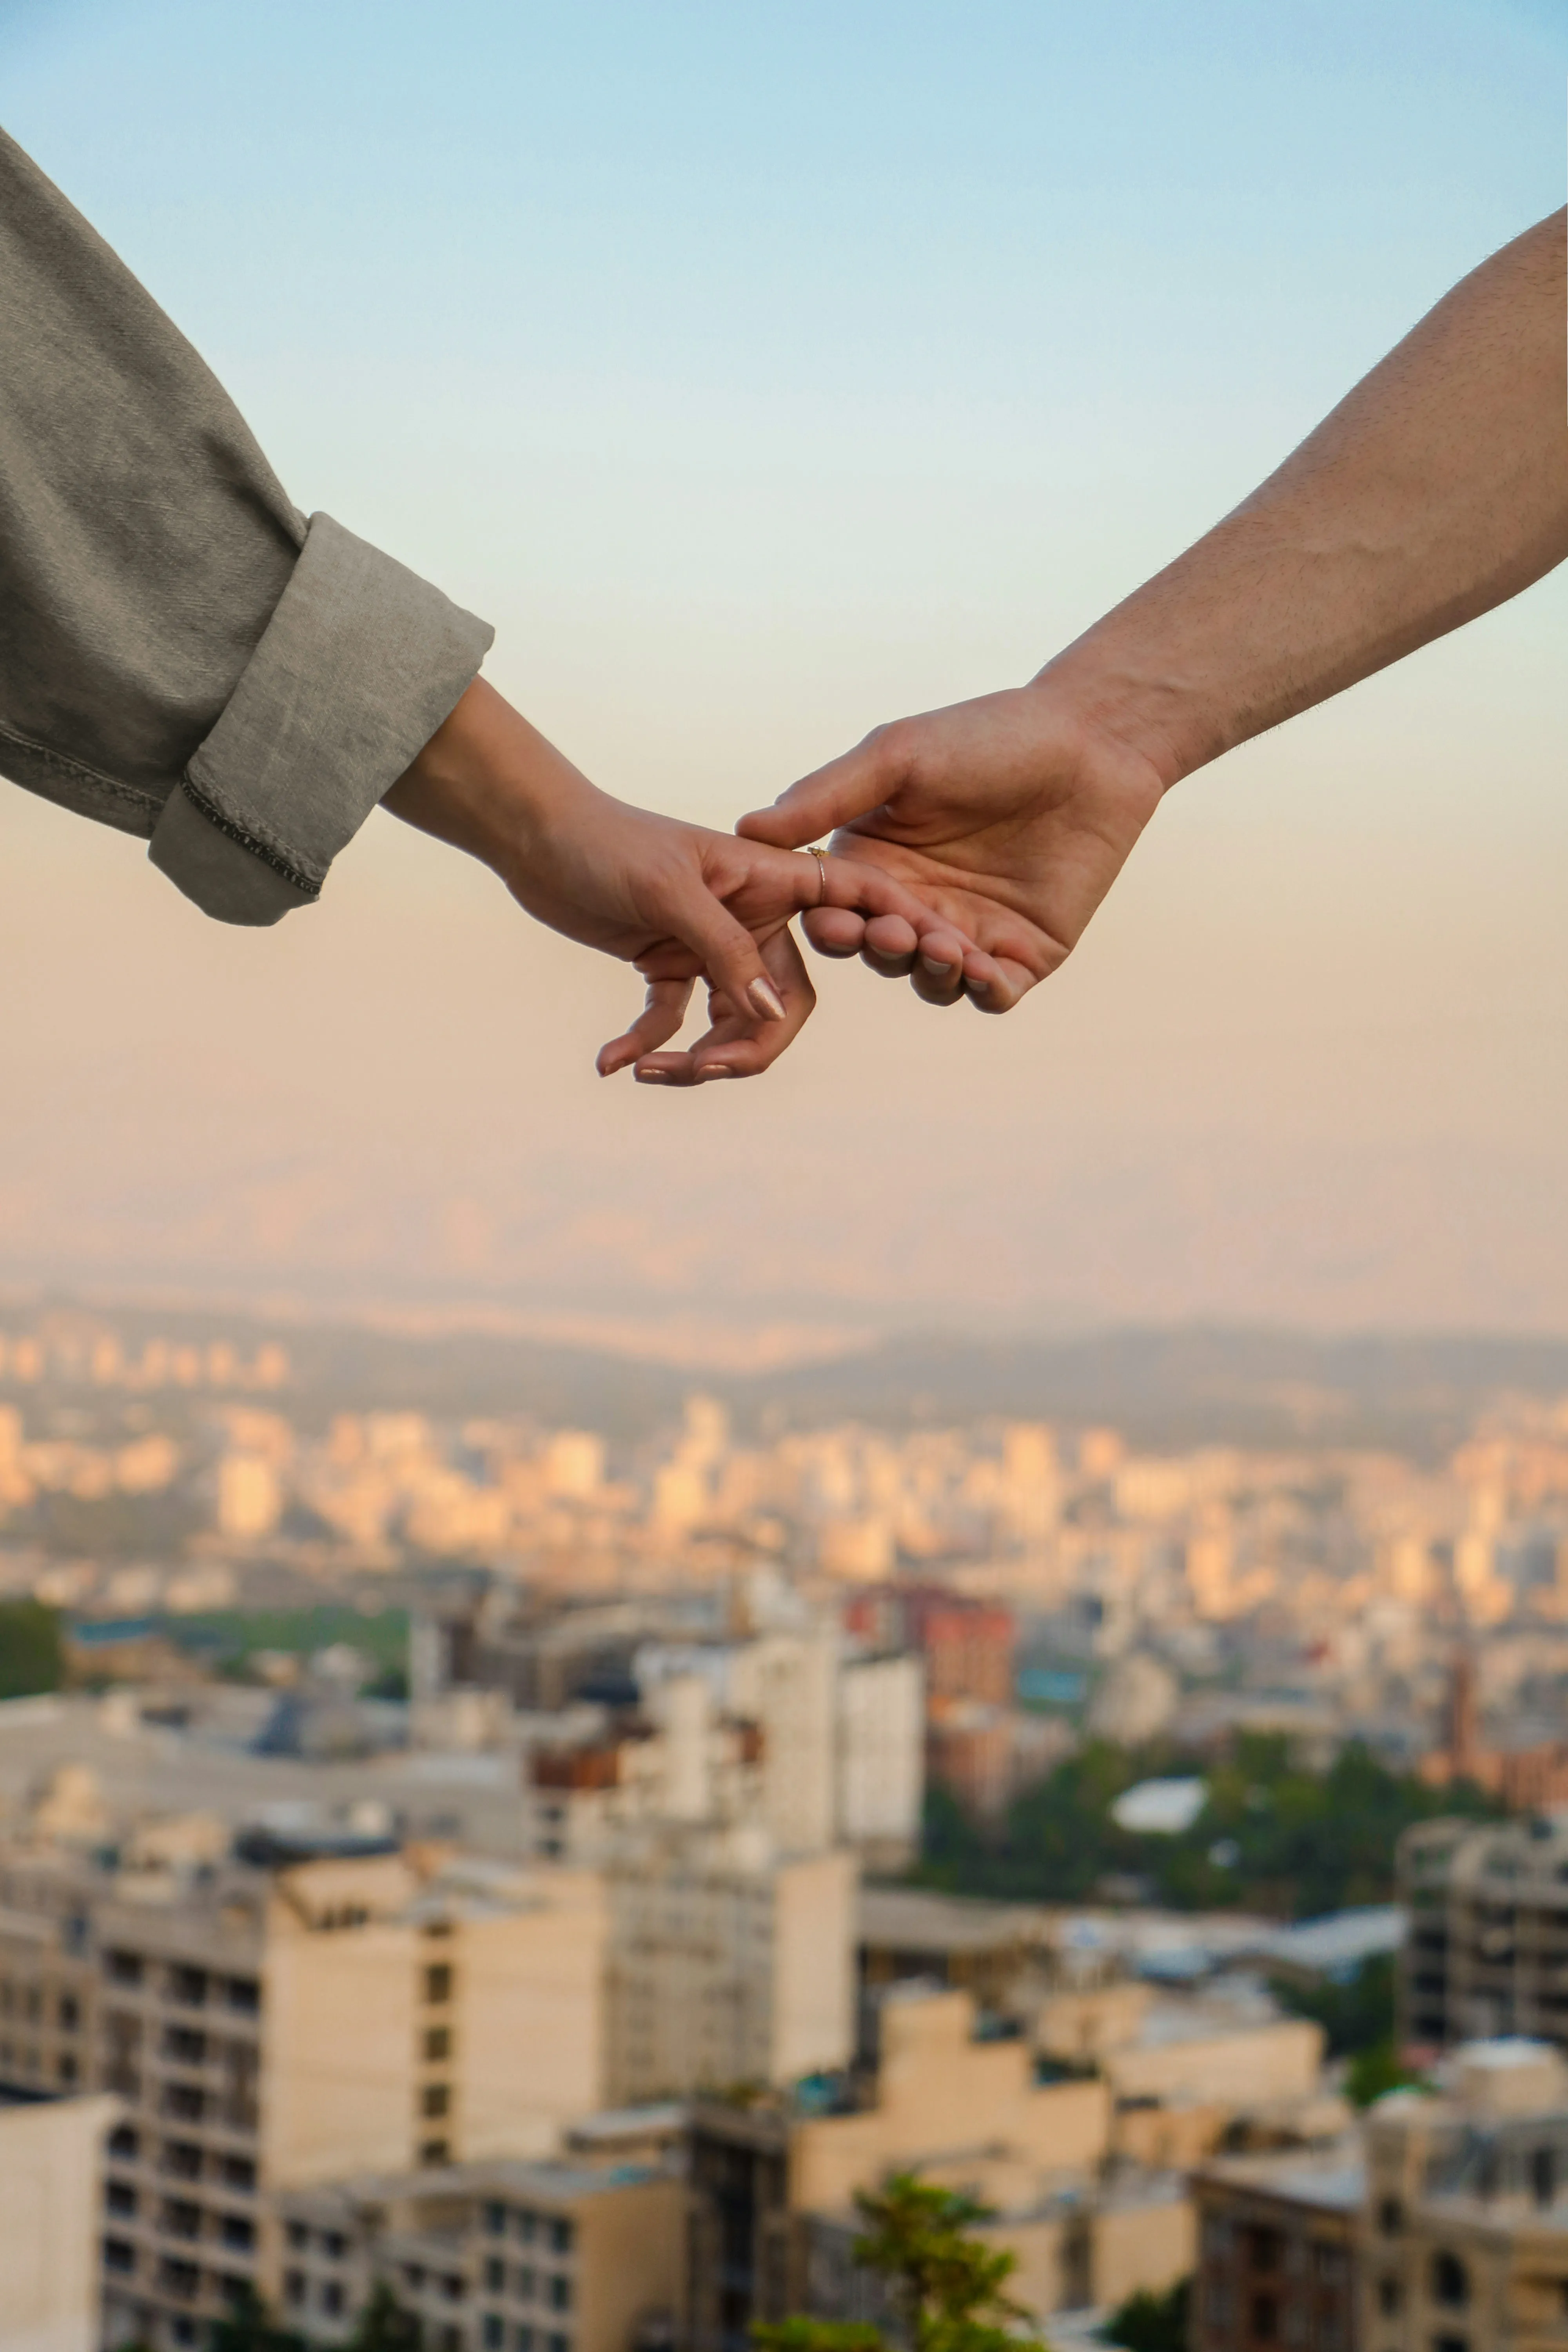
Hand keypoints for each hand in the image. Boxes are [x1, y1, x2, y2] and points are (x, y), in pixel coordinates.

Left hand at [384, 680, 993, 1079]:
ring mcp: (711, 946)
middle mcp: (752, 917)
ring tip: (648, 1071)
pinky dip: (645, 1045)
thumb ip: (724, 950)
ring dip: (695, 1058)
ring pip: (731, 1025)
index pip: (851, 905)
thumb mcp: (669, 891)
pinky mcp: (668, 966)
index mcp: (771, 881)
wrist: (535, 838)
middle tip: (703, 1069)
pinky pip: (673, 1024)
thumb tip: (770, 1014)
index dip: (896, 929)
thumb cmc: (606, 844)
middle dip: (751, 1046)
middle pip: (784, 1002)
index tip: (948, 953)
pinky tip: (611, 1062)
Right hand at [735, 682, 1168, 1011]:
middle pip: (879, 954)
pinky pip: (993, 992)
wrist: (1090, 742)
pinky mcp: (1023, 953)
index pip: (835, 910)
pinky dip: (983, 991)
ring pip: (932, 981)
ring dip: (930, 972)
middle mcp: (915, 905)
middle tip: (894, 935)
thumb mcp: (897, 755)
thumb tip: (746, 828)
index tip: (834, 921)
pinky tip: (982, 972)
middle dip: (883, 950)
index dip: (832, 924)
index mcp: (875, 862)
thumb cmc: (988, 736)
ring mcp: (970, 933)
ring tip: (943, 947)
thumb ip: (826, 795)